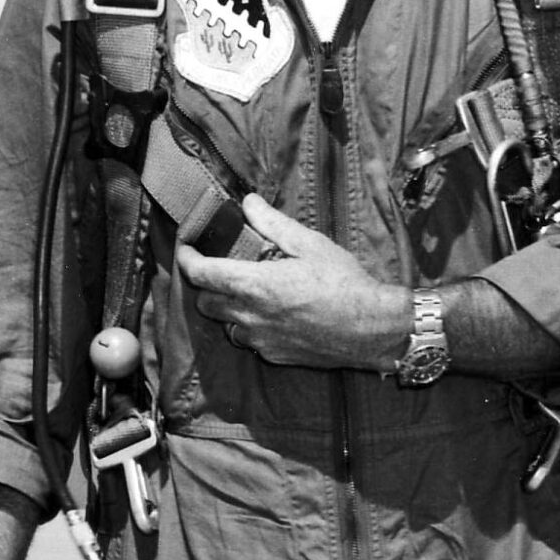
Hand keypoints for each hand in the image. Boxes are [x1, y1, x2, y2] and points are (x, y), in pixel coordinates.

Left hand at [174, 197, 410, 369]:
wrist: (372, 329)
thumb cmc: (345, 284)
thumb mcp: (310, 244)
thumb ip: (273, 224)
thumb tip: (249, 203)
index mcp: (256, 285)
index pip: (201, 274)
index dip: (187, 259)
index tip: (186, 248)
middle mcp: (251, 316)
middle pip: (205, 303)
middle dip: (207, 285)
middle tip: (222, 268)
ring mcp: (261, 340)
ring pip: (226, 324)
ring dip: (229, 308)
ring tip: (251, 292)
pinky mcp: (274, 355)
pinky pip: (249, 340)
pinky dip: (252, 326)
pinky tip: (274, 313)